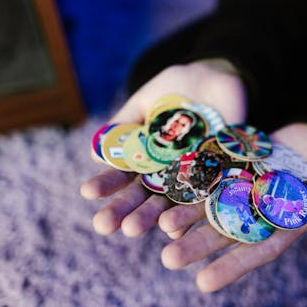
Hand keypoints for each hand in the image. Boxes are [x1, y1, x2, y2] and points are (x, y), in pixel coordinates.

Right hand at [80, 59, 246, 235]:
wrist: (217, 77)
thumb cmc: (176, 89)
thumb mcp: (145, 101)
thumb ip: (125, 125)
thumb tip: (96, 156)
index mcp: (145, 156)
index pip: (122, 174)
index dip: (105, 183)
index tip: (87, 191)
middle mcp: (166, 172)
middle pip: (143, 194)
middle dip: (123, 209)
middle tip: (102, 225)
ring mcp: (192, 175)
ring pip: (170, 201)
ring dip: (151, 216)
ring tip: (131, 229)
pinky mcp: (219, 174)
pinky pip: (205, 196)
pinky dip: (190, 213)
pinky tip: (173, 228)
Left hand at [158, 122, 306, 291]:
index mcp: (288, 225)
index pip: (257, 250)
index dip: (232, 266)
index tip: (203, 283)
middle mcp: (263, 209)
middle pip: (226, 230)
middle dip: (198, 244)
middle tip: (168, 258)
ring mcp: (250, 184)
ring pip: (214, 202)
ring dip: (188, 214)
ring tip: (161, 225)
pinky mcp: (241, 159)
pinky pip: (214, 169)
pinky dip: (195, 178)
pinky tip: (171, 186)